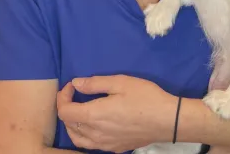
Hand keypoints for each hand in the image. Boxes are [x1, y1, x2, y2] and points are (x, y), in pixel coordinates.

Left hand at [57, 75, 177, 152]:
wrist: (166, 119)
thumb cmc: (144, 97)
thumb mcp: (121, 82)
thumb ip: (95, 83)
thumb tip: (76, 83)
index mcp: (94, 115)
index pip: (65, 111)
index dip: (63, 97)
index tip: (72, 85)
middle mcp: (95, 133)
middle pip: (69, 125)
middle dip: (67, 107)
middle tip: (75, 93)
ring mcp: (104, 144)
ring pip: (77, 138)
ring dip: (73, 123)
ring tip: (80, 109)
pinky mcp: (114, 148)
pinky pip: (90, 144)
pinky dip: (84, 134)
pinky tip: (94, 124)